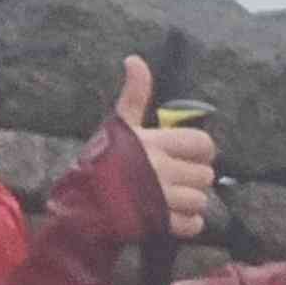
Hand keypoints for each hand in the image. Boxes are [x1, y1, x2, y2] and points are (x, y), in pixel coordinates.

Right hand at [114, 56, 215, 242]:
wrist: (80, 205)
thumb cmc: (99, 162)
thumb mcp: (118, 125)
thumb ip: (134, 95)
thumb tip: (135, 60)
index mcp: (155, 144)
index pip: (202, 144)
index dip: (201, 150)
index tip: (189, 154)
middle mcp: (162, 171)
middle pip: (205, 174)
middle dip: (194, 176)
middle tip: (177, 177)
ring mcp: (162, 199)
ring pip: (200, 200)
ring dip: (191, 200)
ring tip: (173, 197)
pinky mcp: (160, 224)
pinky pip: (192, 224)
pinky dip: (187, 222)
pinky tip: (172, 215)